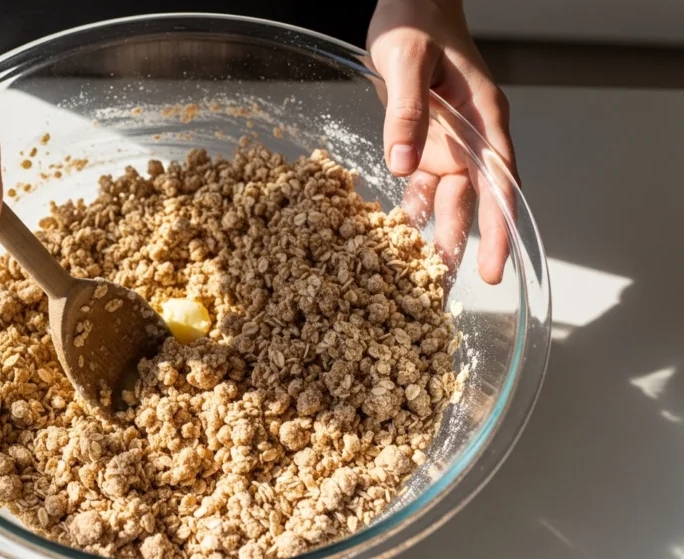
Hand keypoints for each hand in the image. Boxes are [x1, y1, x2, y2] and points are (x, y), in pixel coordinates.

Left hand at [367, 0, 516, 284]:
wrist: (410, 4)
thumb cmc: (417, 23)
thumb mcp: (407, 61)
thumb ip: (406, 110)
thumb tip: (401, 163)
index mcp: (483, 118)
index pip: (499, 183)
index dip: (498, 228)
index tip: (496, 266)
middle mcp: (471, 138)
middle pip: (474, 200)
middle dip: (467, 244)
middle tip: (451, 286)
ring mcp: (448, 143)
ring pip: (447, 200)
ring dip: (437, 234)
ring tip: (425, 275)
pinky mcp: (424, 144)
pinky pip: (420, 186)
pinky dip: (411, 210)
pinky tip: (399, 236)